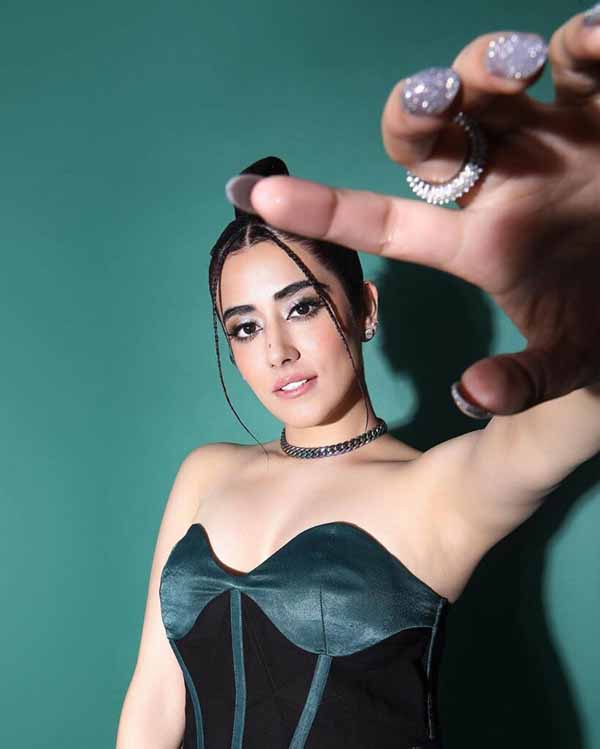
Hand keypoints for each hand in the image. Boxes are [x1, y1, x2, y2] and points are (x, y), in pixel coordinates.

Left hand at [226, 8, 599, 417]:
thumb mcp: (570, 356)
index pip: (385, 222)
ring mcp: (547, 140)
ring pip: (493, 85)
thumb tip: (471, 396)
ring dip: (488, 66)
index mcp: (476, 242)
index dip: (323, 209)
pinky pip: (587, 62)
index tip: (258, 197)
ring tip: (517, 66)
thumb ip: (527, 379)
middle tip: (431, 105)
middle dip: (418, 113)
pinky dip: (587, 44)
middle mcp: (498, 184)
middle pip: (430, 137)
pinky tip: (597, 40)